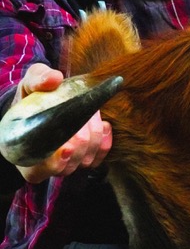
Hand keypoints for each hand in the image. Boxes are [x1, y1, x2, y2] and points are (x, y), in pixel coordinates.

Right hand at [12, 64, 112, 183]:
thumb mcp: (29, 85)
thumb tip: (54, 78)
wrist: (47, 105)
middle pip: (71, 158)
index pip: (40, 169)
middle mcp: (46, 165)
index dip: (57, 160)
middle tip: (81, 110)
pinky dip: (104, 141)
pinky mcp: (85, 160)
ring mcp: (68, 164)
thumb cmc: (34, 98)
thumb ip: (38, 79)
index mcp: (25, 154)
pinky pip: (99, 157)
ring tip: (90, 113)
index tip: (67, 146)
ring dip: (93, 134)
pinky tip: (104, 125)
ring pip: (86, 160)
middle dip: (80, 134)